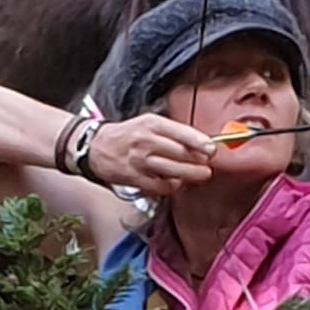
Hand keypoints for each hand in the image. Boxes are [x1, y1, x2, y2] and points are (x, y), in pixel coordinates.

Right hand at [85, 116, 215, 196]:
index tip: (212, 149)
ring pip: (174, 171)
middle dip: (199, 161)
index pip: (182, 133)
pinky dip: (172, 186)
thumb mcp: (149, 123)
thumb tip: (200, 144)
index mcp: (152, 124)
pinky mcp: (136, 178)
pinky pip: (161, 186)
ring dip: (191, 175)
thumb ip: (173, 132)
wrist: (96, 147)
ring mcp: (141, 161)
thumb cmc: (127, 134)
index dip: (200, 143)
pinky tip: (176, 182)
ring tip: (200, 175)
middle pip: (181, 154)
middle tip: (208, 165)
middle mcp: (147, 141)